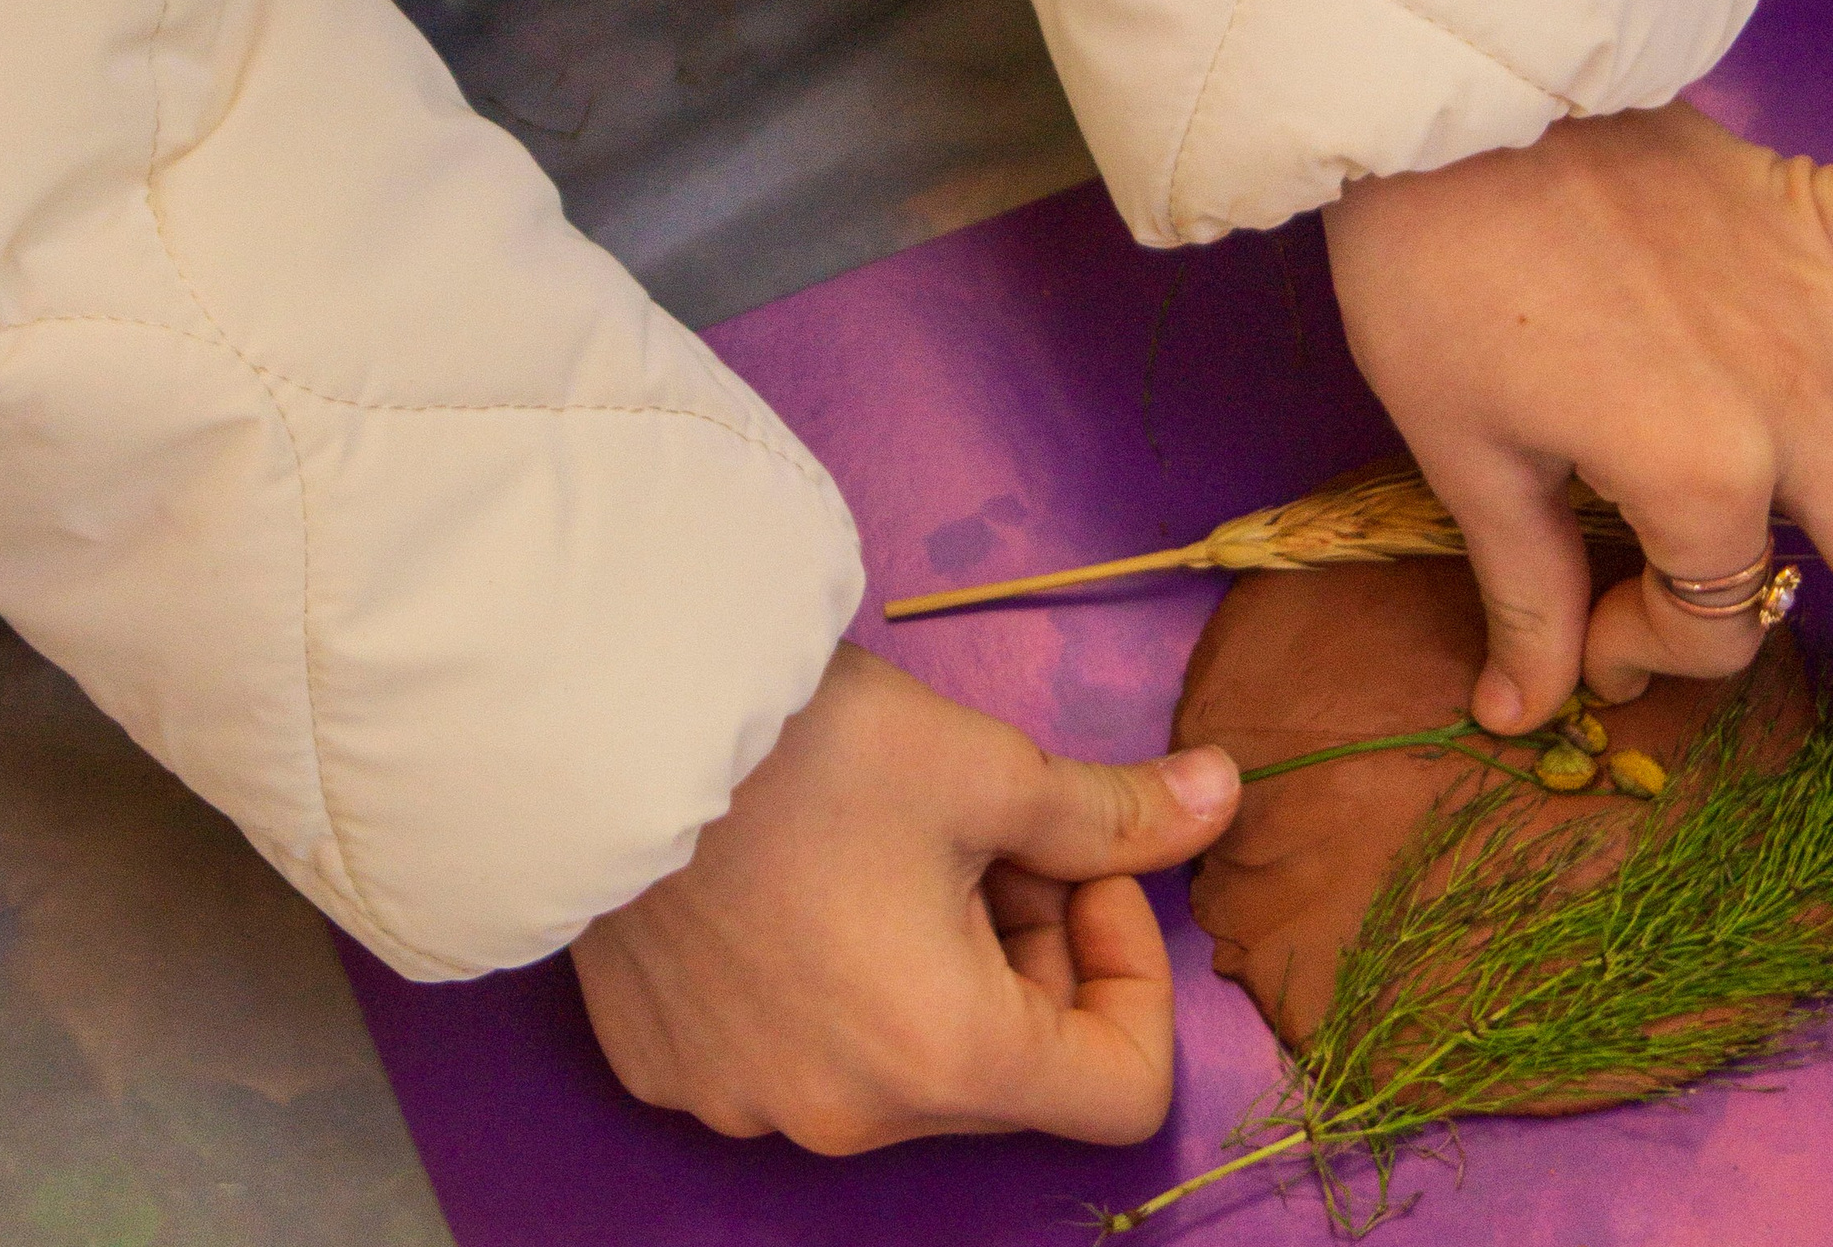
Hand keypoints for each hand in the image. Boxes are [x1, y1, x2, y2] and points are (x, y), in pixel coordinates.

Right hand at [572, 644, 1238, 1148]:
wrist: (607, 716)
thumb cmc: (813, 746)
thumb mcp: (991, 767)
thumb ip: (1116, 811)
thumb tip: (1225, 797)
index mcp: (943, 1061)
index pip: (1119, 1087)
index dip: (1134, 968)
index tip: (1087, 864)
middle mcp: (841, 1115)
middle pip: (1006, 1067)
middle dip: (1036, 945)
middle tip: (1003, 825)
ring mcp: (742, 1099)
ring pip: (904, 1058)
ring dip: (943, 959)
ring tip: (900, 834)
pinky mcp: (670, 1062)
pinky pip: (798, 1047)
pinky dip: (839, 975)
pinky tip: (805, 867)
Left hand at [1321, 106, 1832, 835]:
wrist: (1442, 103)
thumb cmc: (1432, 281)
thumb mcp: (1462, 455)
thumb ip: (1526, 587)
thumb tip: (1526, 712)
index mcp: (1699, 469)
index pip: (1712, 613)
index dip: (1648, 645)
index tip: (1582, 632)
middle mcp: (1792, 399)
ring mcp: (1821, 297)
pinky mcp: (1814, 201)